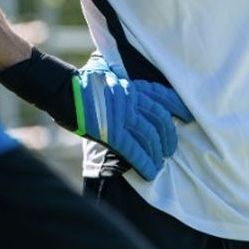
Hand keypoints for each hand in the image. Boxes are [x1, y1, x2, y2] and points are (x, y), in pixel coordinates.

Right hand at [75, 55, 193, 179]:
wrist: (61, 89)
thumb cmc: (81, 84)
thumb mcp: (107, 77)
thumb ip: (122, 85)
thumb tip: (128, 93)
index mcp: (131, 86)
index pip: (162, 96)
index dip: (178, 107)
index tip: (188, 115)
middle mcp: (132, 99)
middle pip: (160, 120)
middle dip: (168, 137)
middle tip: (170, 149)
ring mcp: (122, 116)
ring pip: (150, 136)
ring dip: (157, 153)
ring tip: (159, 163)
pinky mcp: (112, 132)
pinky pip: (134, 150)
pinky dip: (144, 162)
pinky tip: (150, 171)